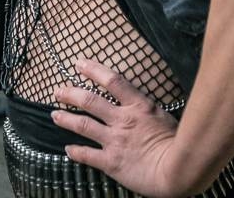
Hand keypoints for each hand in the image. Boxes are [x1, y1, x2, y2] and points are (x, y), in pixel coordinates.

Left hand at [51, 58, 184, 197]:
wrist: (177, 170)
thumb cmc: (176, 142)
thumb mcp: (163, 116)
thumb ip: (146, 109)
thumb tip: (137, 103)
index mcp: (137, 105)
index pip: (111, 80)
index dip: (93, 70)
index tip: (79, 63)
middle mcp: (122, 119)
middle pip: (90, 101)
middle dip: (71, 93)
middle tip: (58, 90)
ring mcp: (115, 140)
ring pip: (84, 125)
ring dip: (67, 119)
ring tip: (55, 114)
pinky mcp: (112, 162)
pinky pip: (88, 155)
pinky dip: (76, 152)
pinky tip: (68, 150)